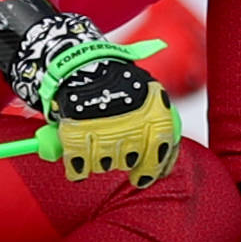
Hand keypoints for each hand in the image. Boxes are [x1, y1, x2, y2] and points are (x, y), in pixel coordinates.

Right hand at [14, 16, 180, 185]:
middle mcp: (132, 126)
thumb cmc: (120, 83)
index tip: (141, 177)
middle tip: (115, 144)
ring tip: (96, 142)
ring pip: (104, 166)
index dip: (150, 170)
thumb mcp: (149, 95)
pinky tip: (77, 162)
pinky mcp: (75, 135)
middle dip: (123, 157)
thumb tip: (166, 161)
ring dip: (100, 160)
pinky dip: (76, 168)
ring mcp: (103, 132)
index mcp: (156, 115)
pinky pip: (78, 167)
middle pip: (129, 161)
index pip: (160, 154)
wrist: (83, 64)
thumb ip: (159, 125)